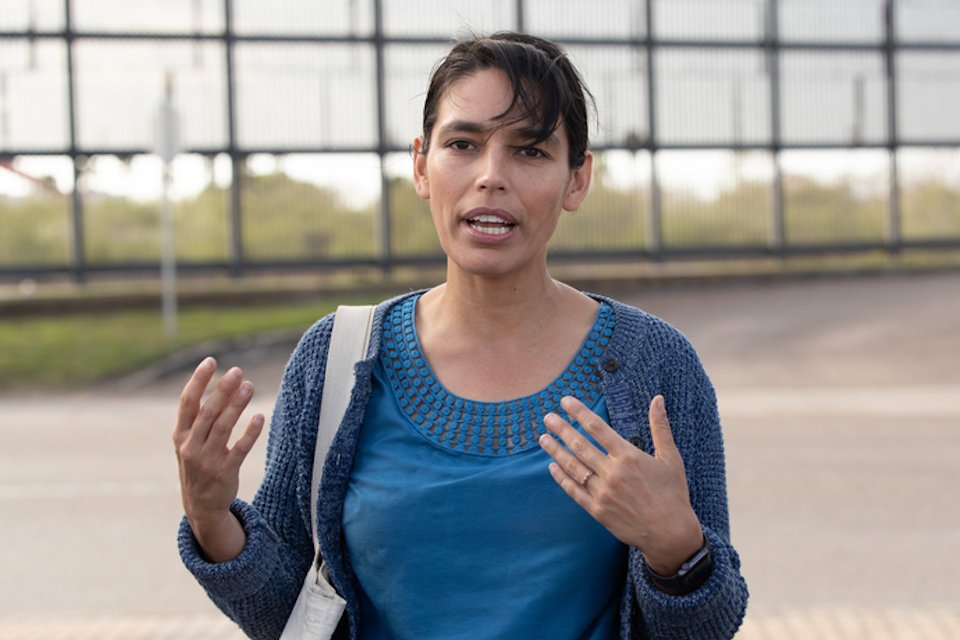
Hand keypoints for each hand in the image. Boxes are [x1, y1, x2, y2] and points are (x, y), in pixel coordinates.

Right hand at [172, 357, 263, 561]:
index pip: (187, 402)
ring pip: (223, 427)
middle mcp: (191, 446)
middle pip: (207, 412)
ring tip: (249, 386)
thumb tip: (223, 384)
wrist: (200, 505)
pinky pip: (239, 449)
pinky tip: (260, 417)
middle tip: (237, 371)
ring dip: (236, 405)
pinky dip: (250, 433)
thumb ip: (203, 416)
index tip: (211, 361)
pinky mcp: (224, 472)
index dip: (198, 380)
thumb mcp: (191, 441)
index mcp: (180, 435)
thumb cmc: (198, 463)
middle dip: (221, 389)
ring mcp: (207, 460)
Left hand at [538, 394, 702, 574]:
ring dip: (556, 451)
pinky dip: (561, 478)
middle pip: (580, 445)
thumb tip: (658, 398)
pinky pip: (574, 491)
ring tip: (543, 439)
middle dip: (561, 429)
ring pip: (573, 467)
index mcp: (629, 456)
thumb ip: (660, 426)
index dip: (579, 412)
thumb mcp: (671, 457)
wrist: (671, 534)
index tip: (565, 401)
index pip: (597, 427)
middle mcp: (612, 473)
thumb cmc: (673, 494)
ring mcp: (603, 493)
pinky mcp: (597, 511)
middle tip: (547, 417)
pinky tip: (552, 467)